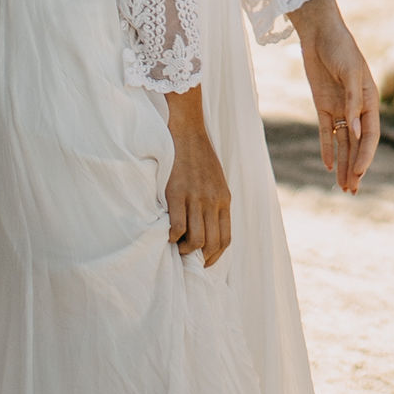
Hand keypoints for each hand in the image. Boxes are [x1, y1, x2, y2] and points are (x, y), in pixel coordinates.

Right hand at [163, 88, 231, 265]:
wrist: (186, 131)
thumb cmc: (198, 157)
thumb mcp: (215, 181)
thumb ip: (214, 202)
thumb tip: (208, 225)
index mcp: (224, 199)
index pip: (225, 238)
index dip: (215, 256)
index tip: (205, 262)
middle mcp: (213, 201)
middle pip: (213, 243)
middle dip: (201, 258)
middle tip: (188, 258)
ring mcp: (196, 198)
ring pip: (197, 239)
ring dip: (186, 250)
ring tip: (178, 246)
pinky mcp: (177, 193)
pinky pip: (178, 227)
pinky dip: (173, 237)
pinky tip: (168, 234)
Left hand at [297, 0, 379, 194]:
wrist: (320, 32)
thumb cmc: (341, 47)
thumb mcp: (351, 73)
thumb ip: (353, 102)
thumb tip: (356, 132)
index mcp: (370, 100)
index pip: (371, 135)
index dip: (366, 155)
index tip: (358, 173)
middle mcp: (357, 108)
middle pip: (358, 144)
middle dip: (355, 167)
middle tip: (351, 190)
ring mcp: (340, 108)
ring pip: (344, 142)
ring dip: (343, 163)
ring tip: (342, 187)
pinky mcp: (323, 105)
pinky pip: (327, 131)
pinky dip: (328, 148)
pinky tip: (328, 166)